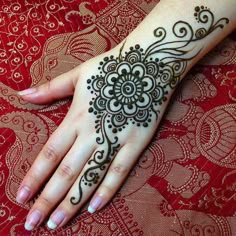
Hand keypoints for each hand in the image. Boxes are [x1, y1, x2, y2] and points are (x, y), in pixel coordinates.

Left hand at [17, 44, 169, 230]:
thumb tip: (22, 94)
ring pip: (90, 177)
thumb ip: (50, 88)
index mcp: (77, 117)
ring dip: (72, 202)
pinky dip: (107, 190)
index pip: (50, 153)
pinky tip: (94, 207)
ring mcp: (116, 139)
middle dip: (47, 200)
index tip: (20, 197)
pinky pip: (120, 171)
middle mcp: (93, 133)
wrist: (148, 64)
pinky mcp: (136, 142)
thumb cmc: (111, 67)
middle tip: (32, 224)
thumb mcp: (78, 73)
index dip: (34, 177)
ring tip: (57, 223)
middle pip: (66, 172)